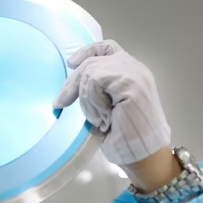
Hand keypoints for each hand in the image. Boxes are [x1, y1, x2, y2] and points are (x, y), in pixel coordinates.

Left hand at [53, 40, 170, 166]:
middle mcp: (135, 68)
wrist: (142, 154)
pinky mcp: (131, 84)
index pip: (108, 47)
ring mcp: (135, 74)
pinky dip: (93, 102)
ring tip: (98, 118)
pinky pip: (97, 81)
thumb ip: (98, 88)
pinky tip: (104, 118)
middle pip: (93, 61)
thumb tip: (71, 82)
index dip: (87, 51)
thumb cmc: (124, 135)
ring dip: (87, 99)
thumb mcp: (106, 105)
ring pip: (92, 71)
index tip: (70, 63)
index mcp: (132, 71)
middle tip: (60, 103)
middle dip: (73, 83)